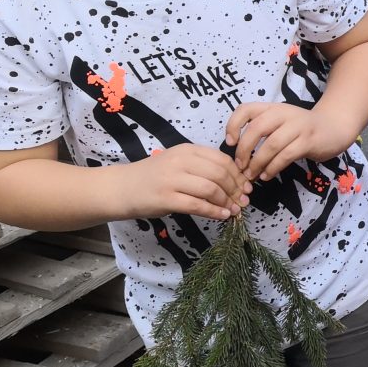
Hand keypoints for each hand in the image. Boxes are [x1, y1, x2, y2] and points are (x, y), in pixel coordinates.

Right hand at [131, 144, 250, 220]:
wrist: (120, 188)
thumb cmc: (153, 177)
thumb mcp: (178, 164)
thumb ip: (202, 168)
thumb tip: (235, 183)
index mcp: (187, 150)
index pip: (222, 160)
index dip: (238, 175)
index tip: (246, 187)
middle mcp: (180, 161)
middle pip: (220, 174)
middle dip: (236, 190)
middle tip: (243, 201)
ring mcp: (172, 179)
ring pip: (211, 189)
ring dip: (227, 201)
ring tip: (234, 210)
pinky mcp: (166, 198)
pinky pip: (197, 205)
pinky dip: (214, 211)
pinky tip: (222, 216)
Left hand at [225, 102, 351, 181]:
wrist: (334, 128)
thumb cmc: (302, 129)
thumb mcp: (281, 123)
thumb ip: (262, 131)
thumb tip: (238, 154)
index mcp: (272, 108)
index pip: (245, 109)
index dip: (233, 125)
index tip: (230, 143)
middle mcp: (283, 113)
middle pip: (256, 128)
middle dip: (244, 150)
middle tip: (240, 167)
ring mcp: (297, 126)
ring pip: (271, 144)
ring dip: (258, 163)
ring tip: (252, 175)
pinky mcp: (308, 141)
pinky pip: (286, 155)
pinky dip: (273, 168)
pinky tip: (267, 176)